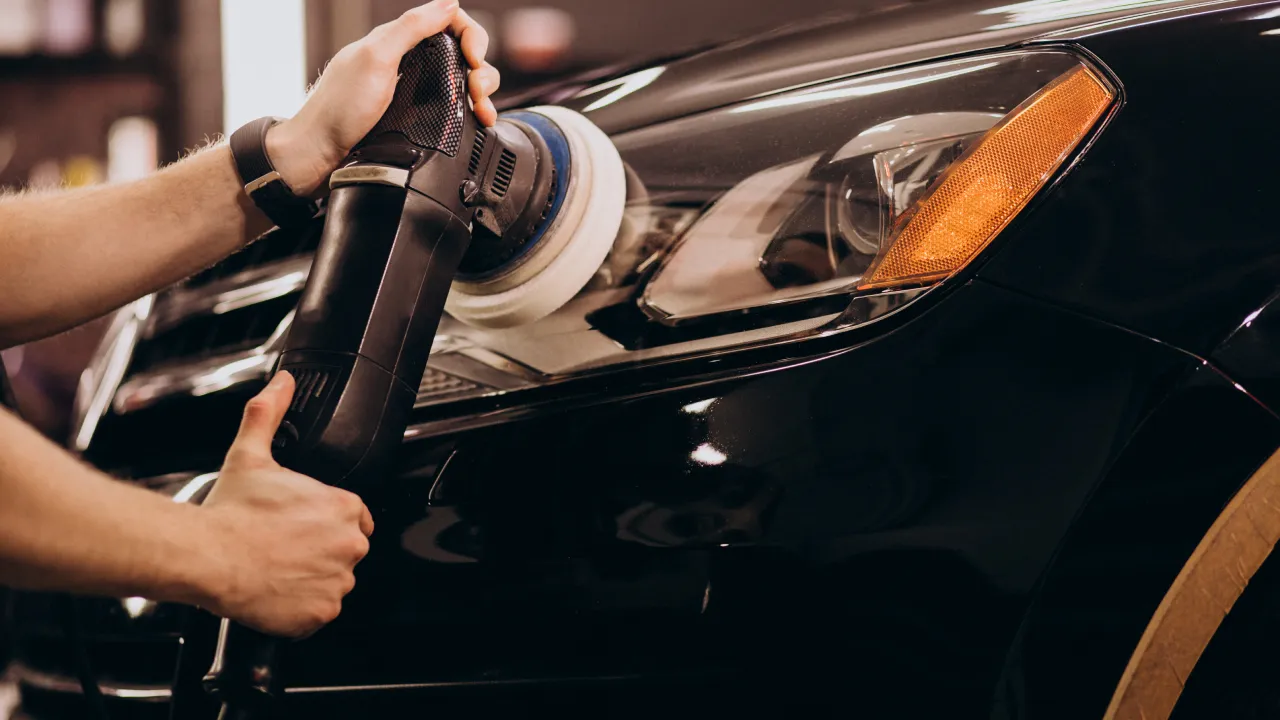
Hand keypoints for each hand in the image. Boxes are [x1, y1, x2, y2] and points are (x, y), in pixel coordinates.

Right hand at [198, 372, 374, 637]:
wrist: (207, 557)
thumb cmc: (230, 511)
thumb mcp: (251, 454)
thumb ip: (269, 414)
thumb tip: (281, 383)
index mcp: (343, 507)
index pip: (352, 516)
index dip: (324, 520)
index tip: (300, 525)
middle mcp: (349, 544)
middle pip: (346, 548)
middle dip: (320, 548)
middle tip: (284, 546)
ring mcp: (337, 580)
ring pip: (334, 579)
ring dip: (312, 576)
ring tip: (278, 566)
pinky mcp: (322, 611)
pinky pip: (321, 611)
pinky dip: (302, 606)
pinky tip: (278, 590)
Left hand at [267, 0, 500, 195]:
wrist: (320, 153)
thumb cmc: (339, 109)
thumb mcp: (376, 58)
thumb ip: (411, 28)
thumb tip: (449, 4)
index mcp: (399, 41)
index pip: (450, 23)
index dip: (471, 36)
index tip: (473, 59)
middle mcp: (410, 63)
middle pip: (464, 54)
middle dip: (482, 70)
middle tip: (476, 91)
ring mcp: (416, 91)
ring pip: (464, 82)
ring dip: (483, 93)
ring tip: (482, 111)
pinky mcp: (419, 118)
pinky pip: (455, 107)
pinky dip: (473, 112)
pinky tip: (479, 120)